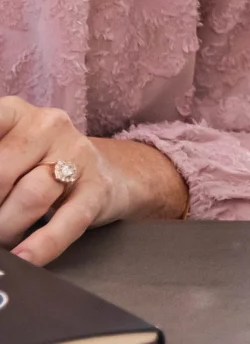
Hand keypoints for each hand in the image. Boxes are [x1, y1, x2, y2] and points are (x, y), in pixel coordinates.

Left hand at [0, 97, 175, 264]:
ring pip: (32, 193)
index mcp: (19, 114)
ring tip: (6, 237)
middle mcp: (49, 125)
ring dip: (7, 227)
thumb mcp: (9, 153)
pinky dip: (43, 243)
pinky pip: (68, 220)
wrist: (115, 173)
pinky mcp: (99, 190)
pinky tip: (26, 257)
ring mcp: (78, 156)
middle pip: (0, 171)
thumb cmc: (42, 168)